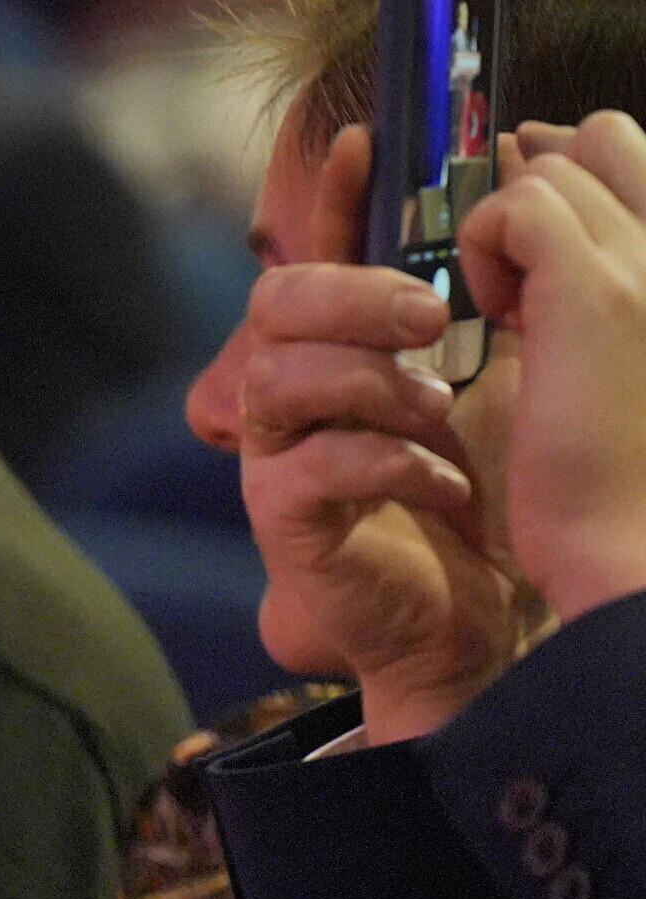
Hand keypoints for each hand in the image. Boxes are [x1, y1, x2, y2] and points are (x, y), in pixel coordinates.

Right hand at [235, 125, 524, 739]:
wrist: (464, 617)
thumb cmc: (476, 500)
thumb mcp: (486, 384)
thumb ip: (471, 313)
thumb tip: (496, 221)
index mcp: (337, 353)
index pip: (315, 256)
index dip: (331, 200)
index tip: (363, 146)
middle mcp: (293, 397)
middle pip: (275, 308)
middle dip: (354, 298)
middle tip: (431, 318)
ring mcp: (278, 459)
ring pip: (282, 378)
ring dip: (372, 382)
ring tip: (438, 412)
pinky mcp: (285, 522)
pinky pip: (314, 465)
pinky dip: (391, 464)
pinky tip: (444, 483)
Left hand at [463, 114, 645, 624]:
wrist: (637, 549)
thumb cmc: (618, 473)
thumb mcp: (615, 357)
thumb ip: (588, 284)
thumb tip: (534, 209)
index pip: (631, 152)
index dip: (570, 184)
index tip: (534, 270)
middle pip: (600, 137)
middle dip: (538, 190)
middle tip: (518, 286)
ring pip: (553, 166)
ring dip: (505, 231)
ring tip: (508, 314)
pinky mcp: (594, 290)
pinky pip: (514, 204)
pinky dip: (481, 249)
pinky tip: (494, 320)